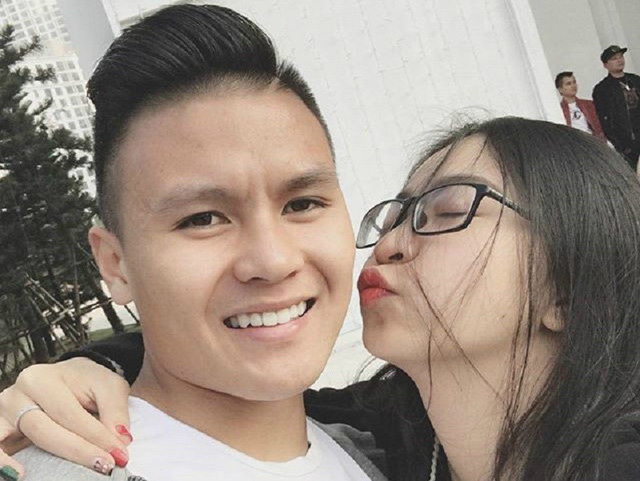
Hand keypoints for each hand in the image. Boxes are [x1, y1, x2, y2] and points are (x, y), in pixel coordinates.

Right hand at [0, 358, 131, 475]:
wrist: (72, 376)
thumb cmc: (89, 382)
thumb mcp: (109, 387)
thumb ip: (115, 412)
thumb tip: (121, 440)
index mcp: (43, 378)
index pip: (69, 414)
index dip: (95, 437)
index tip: (119, 454)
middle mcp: (18, 394)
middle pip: (44, 429)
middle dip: (76, 451)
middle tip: (105, 465)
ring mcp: (4, 413)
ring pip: (17, 440)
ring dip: (39, 460)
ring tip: (60, 474)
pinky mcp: (1, 429)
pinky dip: (2, 462)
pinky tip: (19, 474)